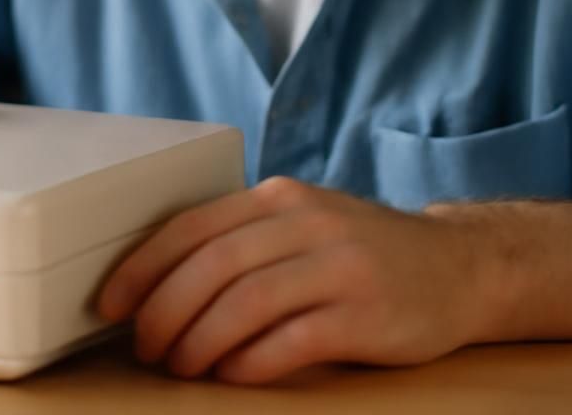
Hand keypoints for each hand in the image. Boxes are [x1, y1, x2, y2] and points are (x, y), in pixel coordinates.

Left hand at [95, 176, 485, 383]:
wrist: (459, 267)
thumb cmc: (363, 253)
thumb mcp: (302, 224)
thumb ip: (243, 240)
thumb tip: (157, 284)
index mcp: (279, 197)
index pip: (192, 227)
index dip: (143, 268)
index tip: (112, 304)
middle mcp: (306, 223)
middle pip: (212, 267)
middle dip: (165, 313)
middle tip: (148, 349)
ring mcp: (339, 267)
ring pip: (245, 304)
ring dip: (200, 343)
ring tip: (184, 367)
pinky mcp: (365, 314)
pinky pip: (290, 341)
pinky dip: (250, 362)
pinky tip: (233, 374)